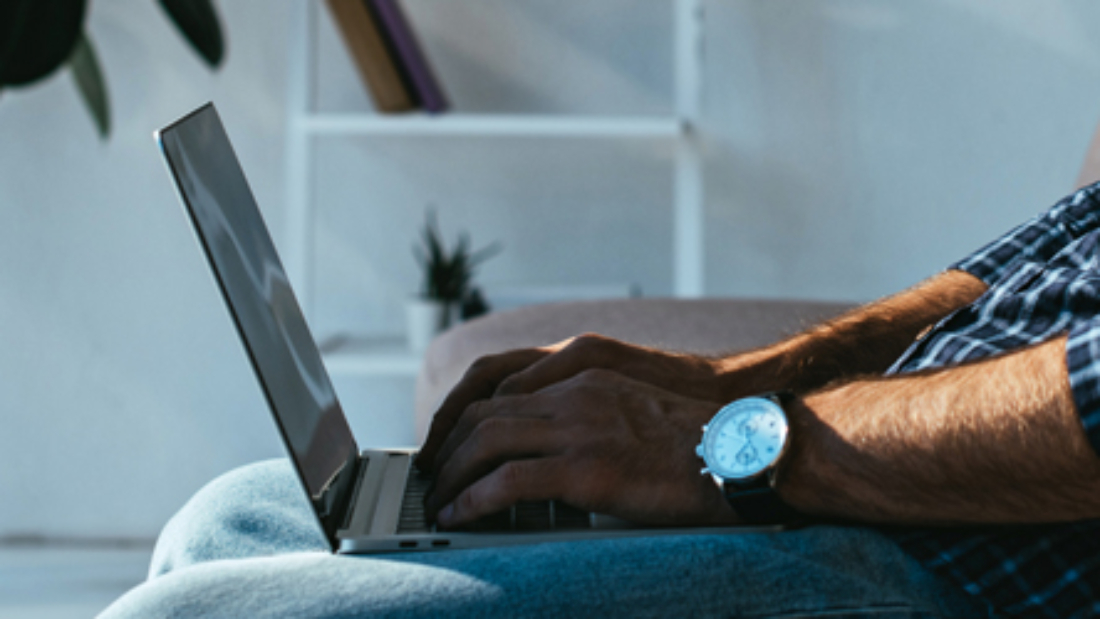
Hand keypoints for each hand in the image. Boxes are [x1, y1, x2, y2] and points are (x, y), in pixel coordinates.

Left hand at [423, 368, 737, 528]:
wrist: (741, 452)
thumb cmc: (696, 441)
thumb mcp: (632, 410)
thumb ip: (589, 417)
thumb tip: (554, 452)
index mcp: (582, 376)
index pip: (500, 388)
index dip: (464, 419)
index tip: (449, 445)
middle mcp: (573, 393)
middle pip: (483, 412)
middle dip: (447, 447)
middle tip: (432, 476)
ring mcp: (579, 428)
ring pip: (487, 442)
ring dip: (453, 474)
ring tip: (439, 500)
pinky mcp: (587, 468)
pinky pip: (510, 481)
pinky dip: (475, 499)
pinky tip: (462, 515)